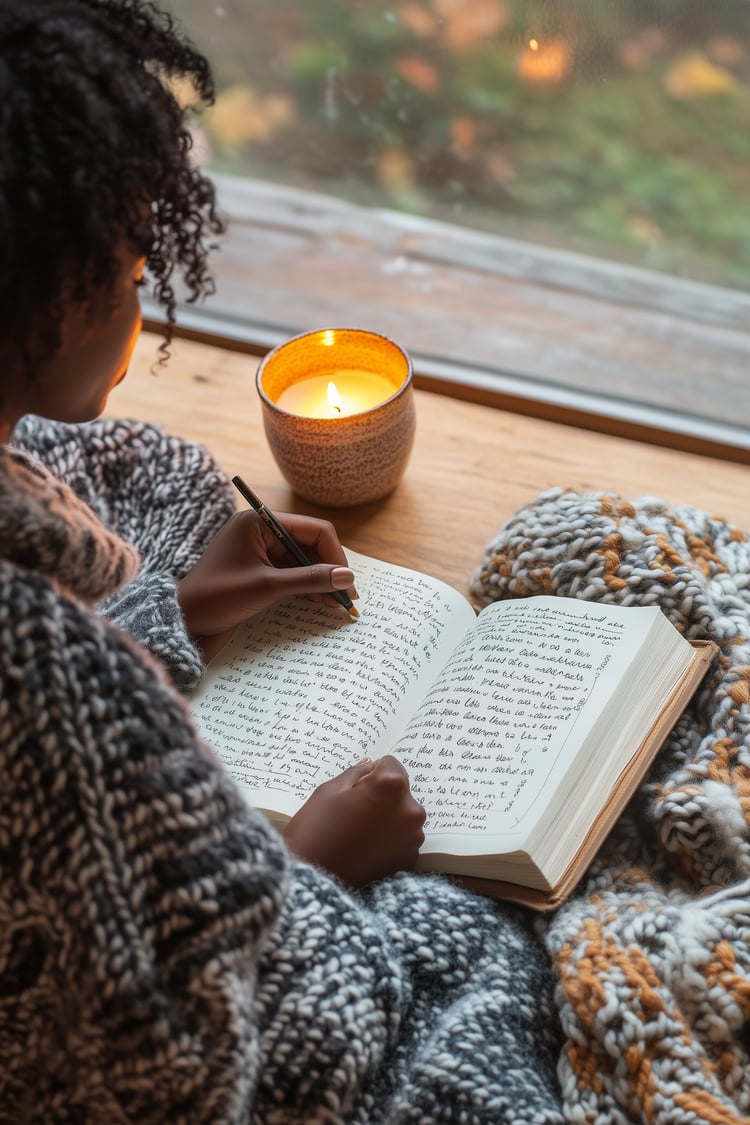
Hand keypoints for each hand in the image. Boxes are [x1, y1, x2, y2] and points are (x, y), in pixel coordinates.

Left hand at [178, 510, 357, 660]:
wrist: (182, 622)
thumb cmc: (216, 597)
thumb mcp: (266, 587)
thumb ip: (309, 579)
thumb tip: (347, 577)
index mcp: (258, 522)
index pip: (313, 530)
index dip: (335, 555)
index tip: (347, 582)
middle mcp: (260, 531)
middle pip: (310, 544)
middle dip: (329, 570)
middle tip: (346, 597)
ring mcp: (259, 551)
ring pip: (303, 561)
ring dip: (320, 581)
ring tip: (335, 604)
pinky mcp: (258, 571)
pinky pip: (291, 573)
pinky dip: (306, 587)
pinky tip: (319, 602)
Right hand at [283, 756, 425, 887]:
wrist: (313, 880)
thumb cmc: (316, 830)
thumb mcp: (329, 791)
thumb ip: (355, 774)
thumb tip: (370, 767)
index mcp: (391, 786)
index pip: (390, 764)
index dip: (371, 774)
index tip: (355, 789)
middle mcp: (410, 810)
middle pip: (399, 791)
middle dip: (382, 796)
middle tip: (354, 812)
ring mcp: (413, 837)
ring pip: (402, 815)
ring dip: (388, 818)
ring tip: (359, 832)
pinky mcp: (410, 858)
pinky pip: (402, 838)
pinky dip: (390, 839)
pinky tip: (366, 848)